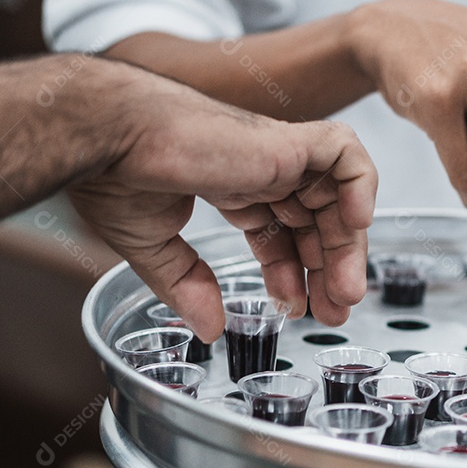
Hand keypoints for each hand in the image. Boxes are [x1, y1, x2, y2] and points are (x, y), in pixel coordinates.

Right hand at [68, 71, 376, 341]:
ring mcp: (275, 154)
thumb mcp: (153, 245)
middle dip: (329, 268)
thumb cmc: (112, 172)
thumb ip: (186, 284)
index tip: (295, 308)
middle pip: (315, 220)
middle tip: (334, 310)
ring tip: (346, 292)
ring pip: (336, 196)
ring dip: (347, 245)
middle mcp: (258, 168)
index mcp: (230, 184)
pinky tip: (355, 226)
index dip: (293, 271)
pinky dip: (361, 187)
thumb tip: (210, 329)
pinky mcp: (287, 141)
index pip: (280, 229)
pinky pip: (345, 156)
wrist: (105, 137)